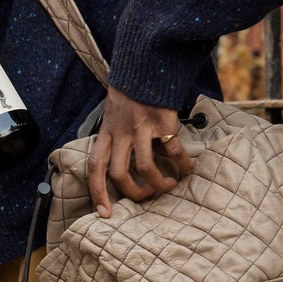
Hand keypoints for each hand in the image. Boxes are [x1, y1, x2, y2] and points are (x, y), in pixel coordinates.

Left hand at [87, 88, 192, 218]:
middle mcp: (120, 133)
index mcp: (107, 133)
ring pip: (145, 167)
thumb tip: (120, 168)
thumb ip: (114, 139)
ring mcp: (141, 128)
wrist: (146, 67)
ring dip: (159, 182)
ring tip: (169, 185)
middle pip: (119, 174)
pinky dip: (182, 164)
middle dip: (134, 192)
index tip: (105, 213)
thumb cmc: (129, 95)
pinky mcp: (162, 122)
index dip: (98, 192)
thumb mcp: (112, 116)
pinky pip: (173, 151)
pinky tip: (187, 169)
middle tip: (148, 195)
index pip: (95, 167)